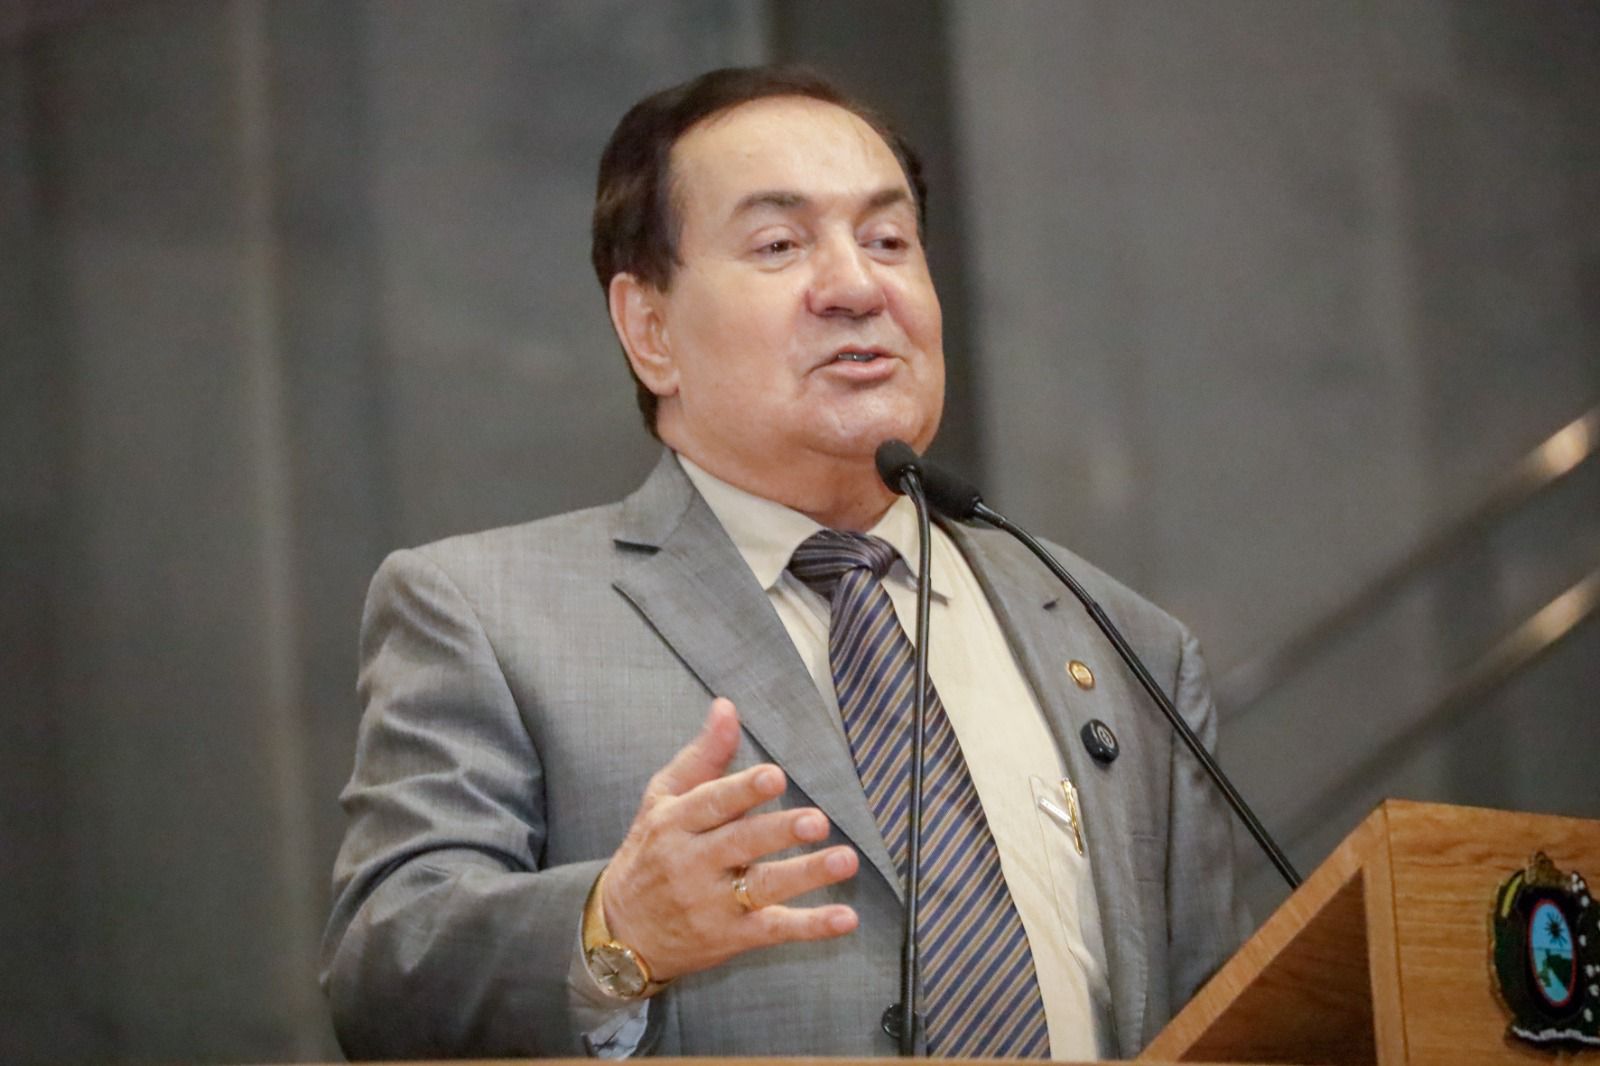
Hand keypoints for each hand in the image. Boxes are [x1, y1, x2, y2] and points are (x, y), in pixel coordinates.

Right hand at [600, 697, 859, 981]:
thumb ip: (703, 756)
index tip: (775, 776)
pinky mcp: (731, 937)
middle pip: (740, 844)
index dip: (743, 790)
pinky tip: (845, 918)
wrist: (622, 932)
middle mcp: (692, 864)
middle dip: (779, 832)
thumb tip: (727, 706)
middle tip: (817, 821)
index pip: (711, 804)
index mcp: (675, 824)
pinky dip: (811, 926)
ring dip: (806, 875)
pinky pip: (774, 930)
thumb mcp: (663, 801)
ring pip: (762, 887)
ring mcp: (712, 905)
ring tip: (844, 860)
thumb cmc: (650, 853)